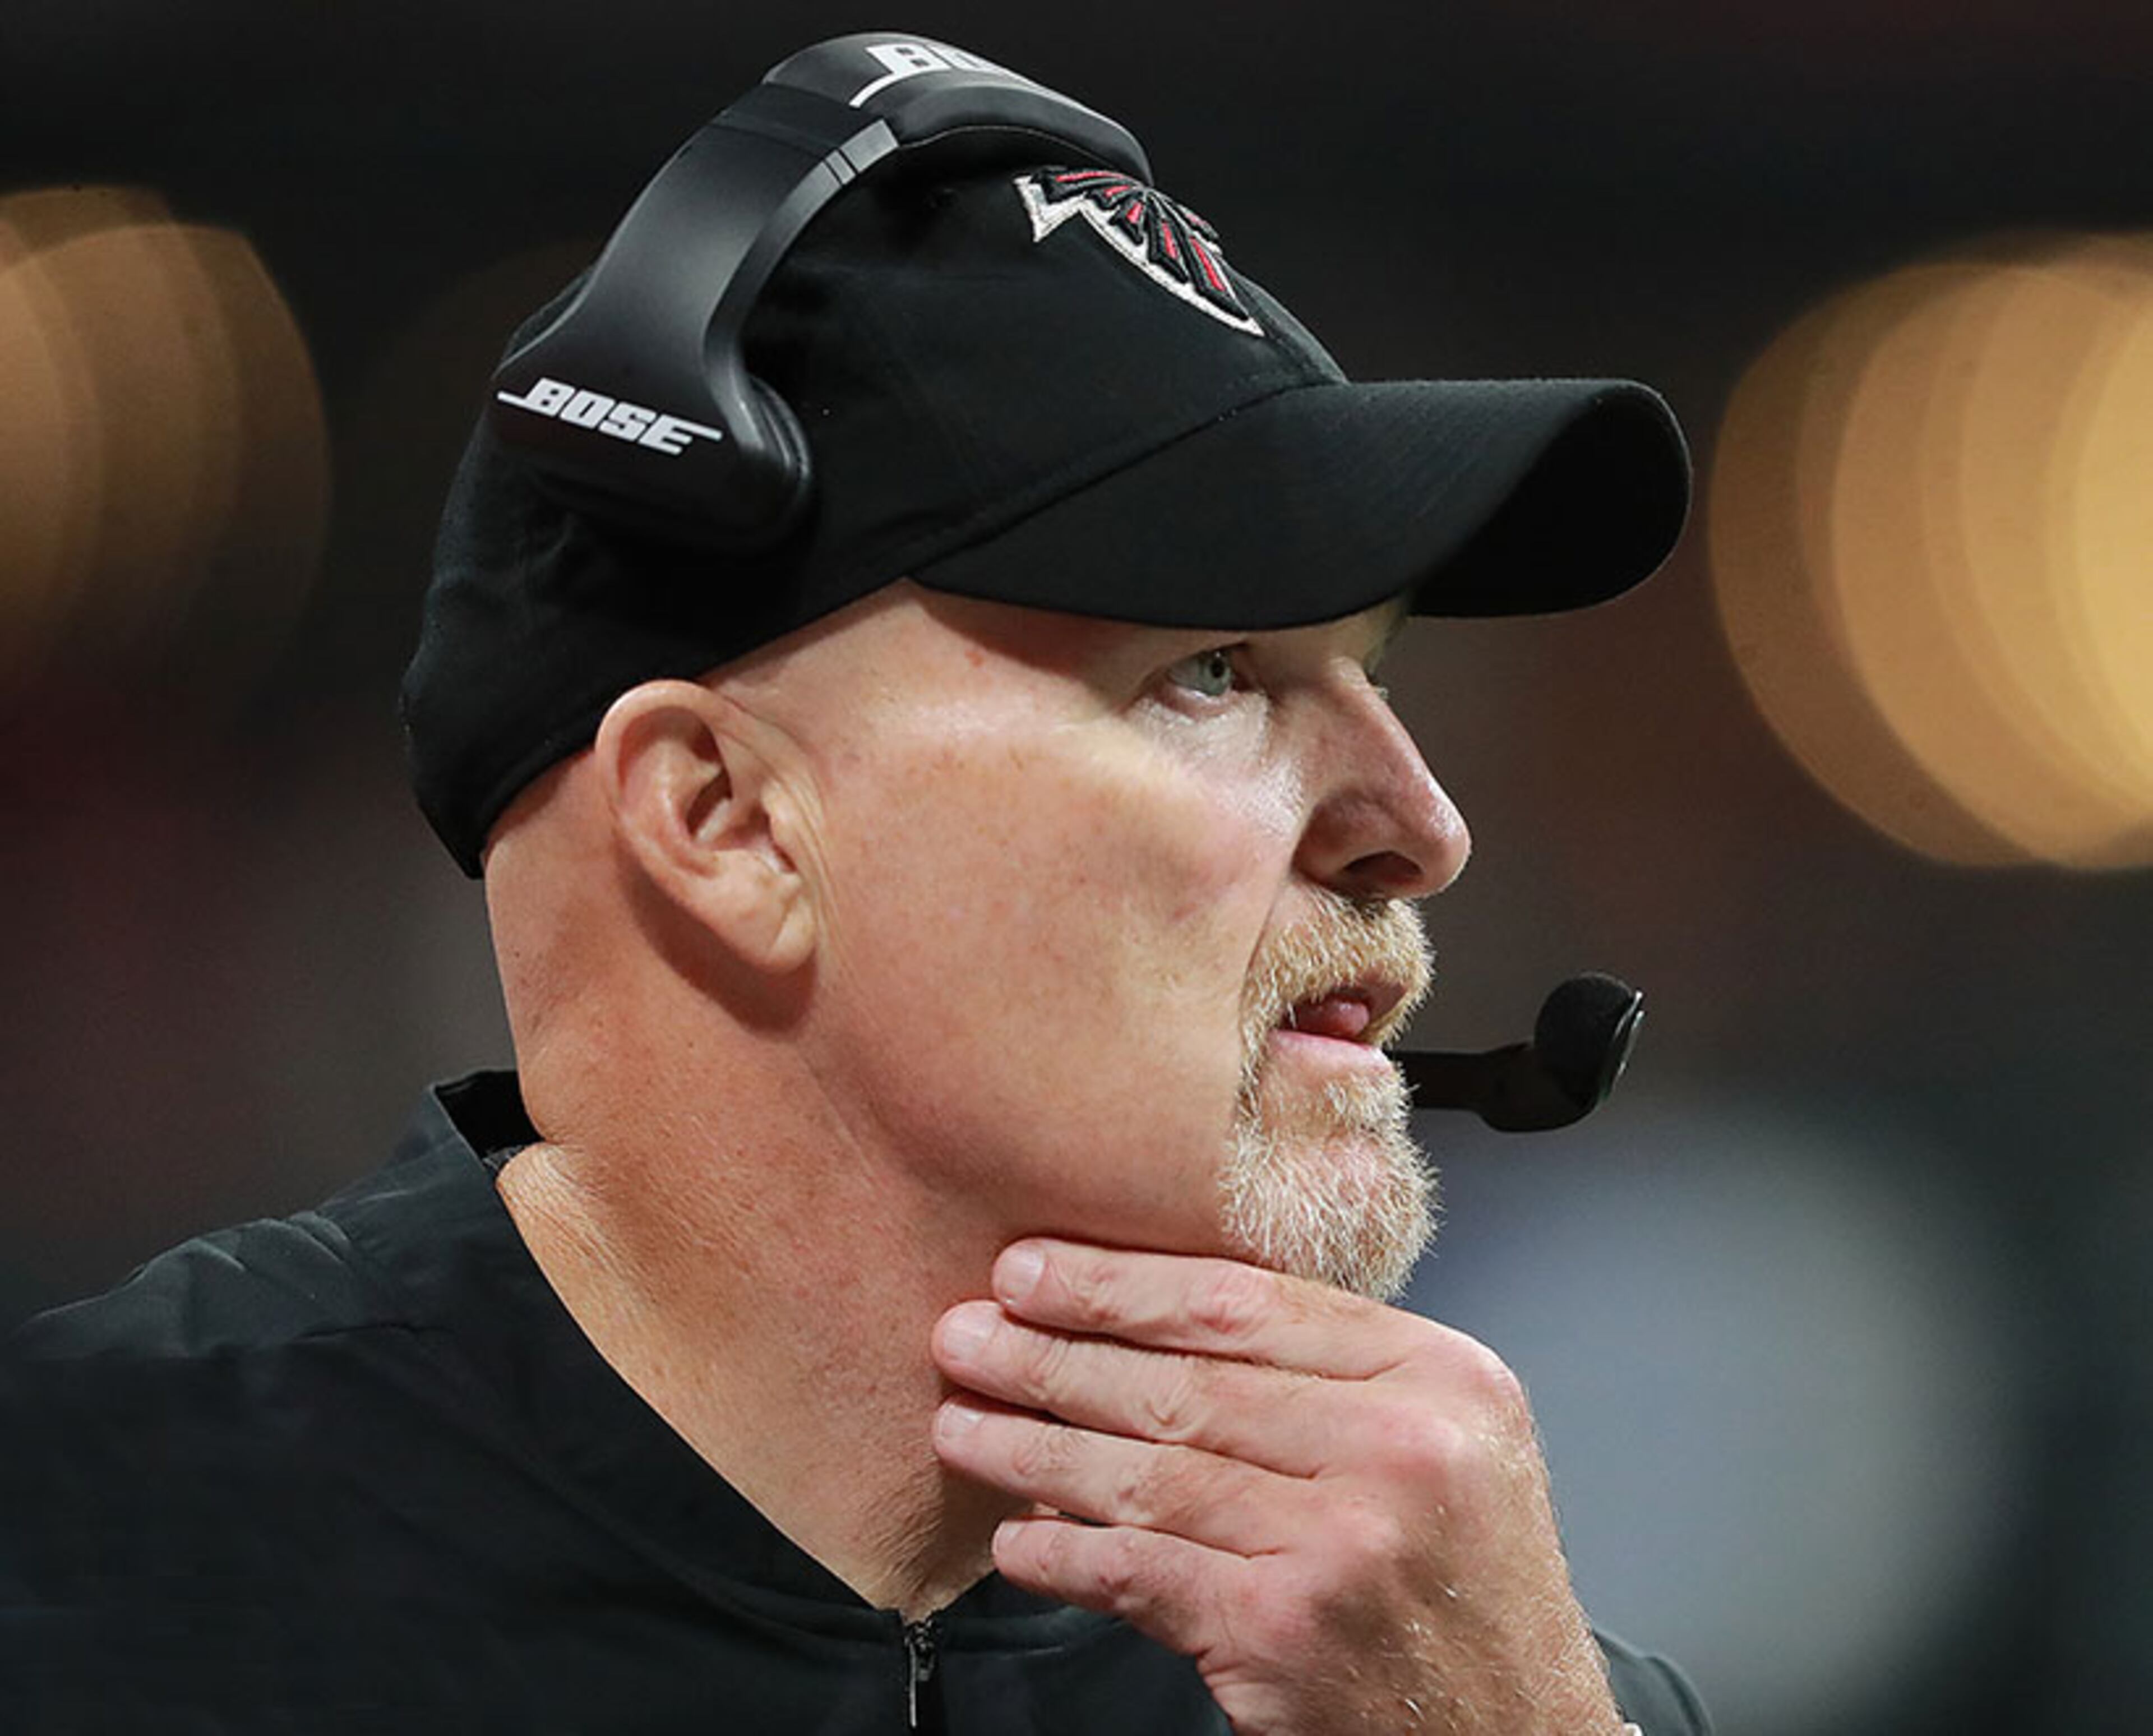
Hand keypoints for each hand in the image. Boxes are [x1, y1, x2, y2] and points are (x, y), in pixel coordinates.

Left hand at [930, 1239, 1627, 1735]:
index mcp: (1438, 1375)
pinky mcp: (1286, 1634)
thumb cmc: (1465, 1585)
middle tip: (965, 1334)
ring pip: (1149, 1473)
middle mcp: (1400, 1447)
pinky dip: (1066, 1557)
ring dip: (1035, 1449)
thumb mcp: (1442, 1443)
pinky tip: (1017, 1541)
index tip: (1031, 1269)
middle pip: (1185, 1381)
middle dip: (1053, 1354)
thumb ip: (1323, 1378)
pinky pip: (1141, 1572)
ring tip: (961, 1424)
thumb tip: (1134, 1338)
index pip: (1244, 1301)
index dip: (1120, 1283)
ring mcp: (1343, 1543)